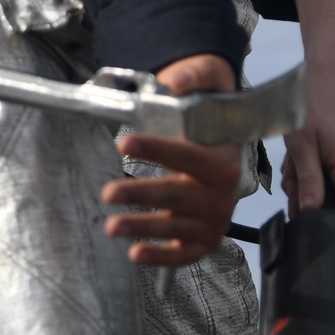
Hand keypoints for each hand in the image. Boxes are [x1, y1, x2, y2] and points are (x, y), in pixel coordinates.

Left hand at [101, 53, 240, 266]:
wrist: (227, 148)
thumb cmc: (210, 120)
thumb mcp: (210, 87)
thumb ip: (195, 77)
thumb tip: (175, 80)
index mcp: (223, 160)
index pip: (187, 155)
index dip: (156, 149)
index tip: (125, 142)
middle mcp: (222, 194)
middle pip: (178, 195)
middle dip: (141, 195)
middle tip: (107, 193)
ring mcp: (214, 220)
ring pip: (176, 227)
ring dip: (143, 227)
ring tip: (111, 226)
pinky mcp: (204, 240)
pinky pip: (183, 254)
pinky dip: (161, 258)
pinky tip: (135, 253)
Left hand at [281, 66, 334, 216]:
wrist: (328, 79)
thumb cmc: (311, 107)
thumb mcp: (302, 145)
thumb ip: (308, 182)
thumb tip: (309, 213)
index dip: (320, 221)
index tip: (298, 206)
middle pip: (332, 208)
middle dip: (305, 195)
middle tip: (290, 172)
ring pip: (329, 194)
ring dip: (306, 181)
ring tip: (296, 159)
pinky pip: (333, 181)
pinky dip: (314, 172)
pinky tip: (304, 156)